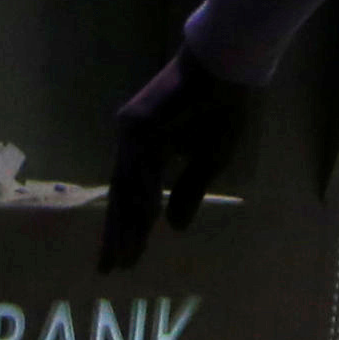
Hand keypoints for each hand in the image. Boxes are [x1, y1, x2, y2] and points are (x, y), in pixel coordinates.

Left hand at [103, 48, 249, 271]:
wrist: (227, 71)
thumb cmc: (222, 111)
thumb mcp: (210, 161)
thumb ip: (189, 193)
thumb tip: (174, 229)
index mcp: (148, 152)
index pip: (133, 197)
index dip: (130, 230)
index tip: (125, 262)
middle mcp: (133, 142)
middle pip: (121, 195)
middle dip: (118, 233)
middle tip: (110, 268)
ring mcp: (132, 130)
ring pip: (127, 184)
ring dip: (128, 221)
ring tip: (125, 254)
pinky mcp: (139, 121)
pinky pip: (140, 164)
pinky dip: (143, 192)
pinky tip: (146, 219)